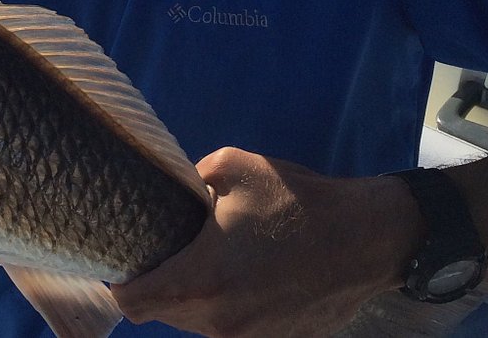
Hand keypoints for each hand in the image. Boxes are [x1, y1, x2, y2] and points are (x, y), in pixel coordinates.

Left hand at [110, 147, 421, 336]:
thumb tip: (174, 183)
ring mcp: (251, 337)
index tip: (122, 259)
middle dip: (156, 286)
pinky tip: (239, 275)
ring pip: (196, 324)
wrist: (368, 239)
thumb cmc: (298, 201)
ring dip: (191, 298)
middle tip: (161, 251)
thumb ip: (191, 176)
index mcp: (201, 280)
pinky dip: (225, 307)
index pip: (133, 302)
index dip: (118, 283)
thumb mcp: (233, 168)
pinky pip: (232, 328)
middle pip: (162, 314)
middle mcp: (220, 320)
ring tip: (202, 260)